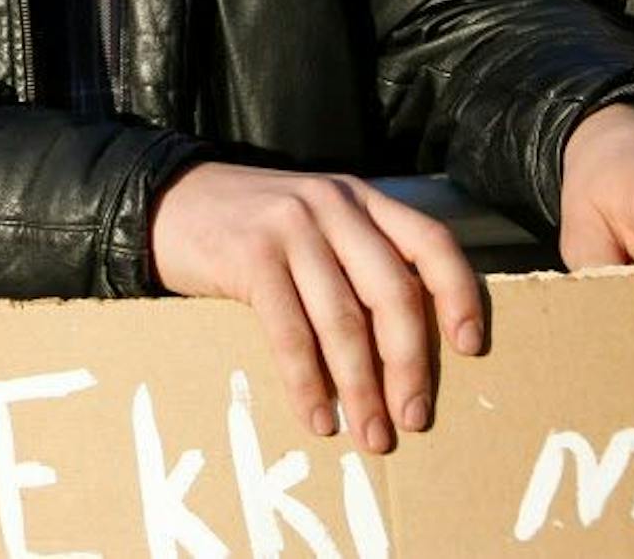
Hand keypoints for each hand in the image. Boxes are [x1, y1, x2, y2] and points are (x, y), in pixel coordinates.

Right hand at [150, 163, 484, 452]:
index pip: (431, 242)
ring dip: (360, 387)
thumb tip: (404, 348)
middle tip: (413, 419)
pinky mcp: (249, 254)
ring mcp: (290, 226)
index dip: (459, 296)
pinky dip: (306, 381)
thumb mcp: (312, 225)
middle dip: (409, 365)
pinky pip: (290, 330)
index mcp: (359, 198)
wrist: (163, 201)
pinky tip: (315, 416)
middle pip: (392, 292)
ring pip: (343, 318)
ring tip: (369, 433)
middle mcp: (332, 205)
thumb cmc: (246, 226)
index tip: (470, 349)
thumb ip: (355, 260)